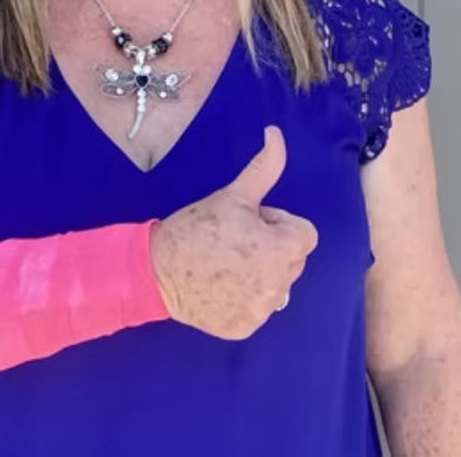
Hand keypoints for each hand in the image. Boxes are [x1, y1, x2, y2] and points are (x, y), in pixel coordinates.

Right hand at [149, 126, 319, 339]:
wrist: (156, 270)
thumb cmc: (196, 229)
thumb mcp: (232, 195)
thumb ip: (265, 167)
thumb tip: (276, 132)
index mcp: (281, 250)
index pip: (304, 234)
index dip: (277, 224)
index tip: (248, 224)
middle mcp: (278, 285)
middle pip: (292, 259)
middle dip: (271, 248)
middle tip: (234, 243)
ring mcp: (261, 311)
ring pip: (276, 285)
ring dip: (260, 274)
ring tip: (226, 265)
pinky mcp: (245, 328)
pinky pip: (258, 308)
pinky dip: (244, 299)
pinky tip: (220, 287)